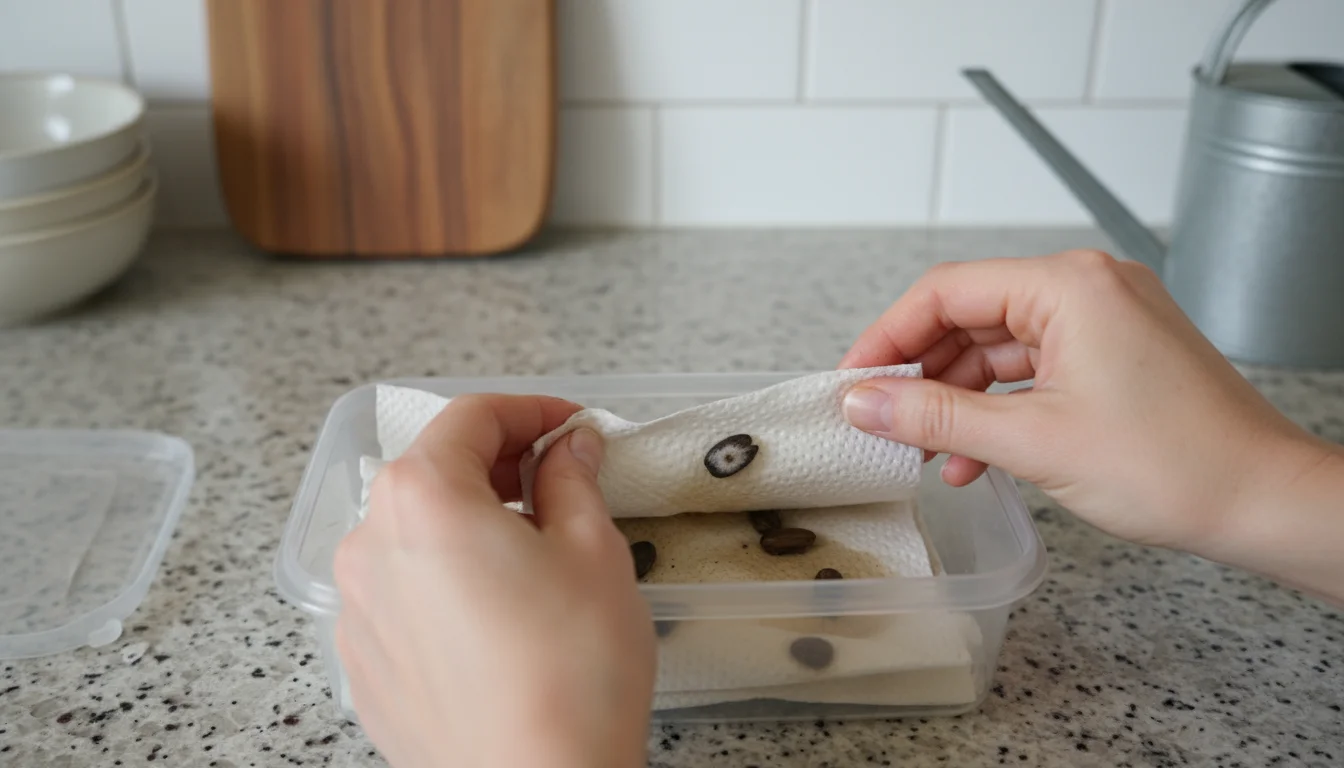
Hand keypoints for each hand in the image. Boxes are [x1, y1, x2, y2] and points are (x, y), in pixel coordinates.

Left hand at [333, 395, 654, 767]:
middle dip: (499, 465)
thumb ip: (572, 480)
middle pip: (434, 472)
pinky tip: (500, 609)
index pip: (471, 418)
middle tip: (560, 480)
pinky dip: (446, 580)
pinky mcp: (366, 664)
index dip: (530, 411)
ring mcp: (359, 611)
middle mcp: (370, 546)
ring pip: (415, 534)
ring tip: (533, 551)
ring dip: (470, 523)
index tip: (569, 427)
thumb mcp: (593, 551)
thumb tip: (568, 449)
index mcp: (421, 500)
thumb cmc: (568, 677)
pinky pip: (404, 594)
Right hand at [838, 250, 1343, 600]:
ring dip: (956, 400)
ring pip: (998, 349)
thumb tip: (863, 401)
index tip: (852, 381)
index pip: (945, 290)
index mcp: (1067, 285)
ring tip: (923, 450)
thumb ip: (935, 415)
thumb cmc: (1175, 465)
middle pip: (969, 317)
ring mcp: (1103, 321)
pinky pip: (1033, 371)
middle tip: (880, 420)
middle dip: (921, 374)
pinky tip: (972, 456)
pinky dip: (997, 409)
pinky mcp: (1114, 355)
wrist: (1263, 503)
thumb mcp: (1031, 441)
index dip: (888, 336)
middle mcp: (1086, 288)